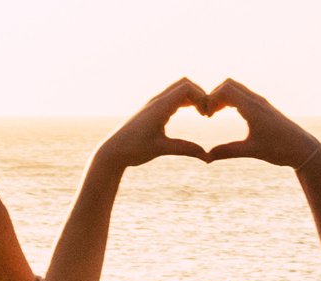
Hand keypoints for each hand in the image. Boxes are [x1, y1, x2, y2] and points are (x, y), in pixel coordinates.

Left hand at [95, 79, 210, 168]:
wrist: (113, 151)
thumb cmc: (134, 150)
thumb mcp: (161, 149)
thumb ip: (185, 149)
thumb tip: (207, 156)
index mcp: (159, 106)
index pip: (187, 88)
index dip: (202, 97)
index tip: (207, 115)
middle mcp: (157, 101)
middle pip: (185, 83)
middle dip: (200, 94)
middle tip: (207, 113)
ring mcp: (154, 103)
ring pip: (179, 89)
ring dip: (193, 97)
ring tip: (202, 114)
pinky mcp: (153, 109)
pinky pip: (173, 97)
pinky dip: (186, 101)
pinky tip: (192, 113)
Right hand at [204, 79, 320, 167]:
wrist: (303, 148)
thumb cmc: (280, 149)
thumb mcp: (252, 151)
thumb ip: (228, 152)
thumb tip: (206, 157)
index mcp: (252, 108)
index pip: (226, 90)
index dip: (211, 99)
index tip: (206, 116)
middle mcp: (256, 101)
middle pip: (229, 84)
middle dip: (214, 95)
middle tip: (207, 113)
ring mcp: (260, 103)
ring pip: (236, 89)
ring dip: (222, 97)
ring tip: (213, 114)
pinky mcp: (263, 107)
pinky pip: (243, 95)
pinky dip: (231, 100)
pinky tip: (227, 113)